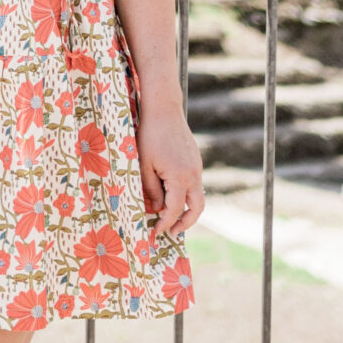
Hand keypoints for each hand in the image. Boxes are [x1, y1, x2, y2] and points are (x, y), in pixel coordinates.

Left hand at [136, 96, 205, 237]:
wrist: (164, 110)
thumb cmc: (149, 136)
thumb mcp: (144, 166)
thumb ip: (151, 190)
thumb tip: (156, 209)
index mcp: (179, 177)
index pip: (175, 209)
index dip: (166, 223)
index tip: (156, 232)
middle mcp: (193, 174)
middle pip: (197, 208)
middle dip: (186, 223)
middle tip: (172, 232)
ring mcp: (196, 167)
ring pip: (198, 196)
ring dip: (187, 209)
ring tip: (171, 217)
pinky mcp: (195, 160)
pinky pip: (195, 183)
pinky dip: (186, 195)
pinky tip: (171, 195)